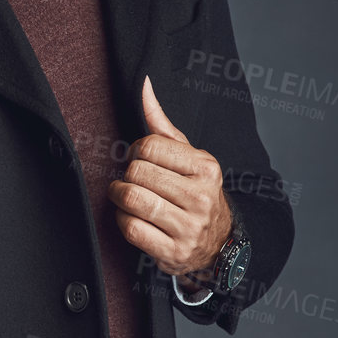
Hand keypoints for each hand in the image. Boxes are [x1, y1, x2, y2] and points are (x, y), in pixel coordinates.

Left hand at [108, 76, 232, 282]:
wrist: (217, 243)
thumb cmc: (195, 192)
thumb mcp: (187, 156)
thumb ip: (162, 124)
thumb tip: (145, 86)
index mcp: (206, 167)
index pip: (149, 146)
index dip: (135, 151)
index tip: (140, 159)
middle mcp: (201, 197)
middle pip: (137, 173)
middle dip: (127, 175)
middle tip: (133, 180)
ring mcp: (188, 227)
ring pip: (132, 200)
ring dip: (120, 197)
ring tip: (126, 196)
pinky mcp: (173, 252)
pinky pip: (131, 229)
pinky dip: (123, 220)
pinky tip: (133, 217)